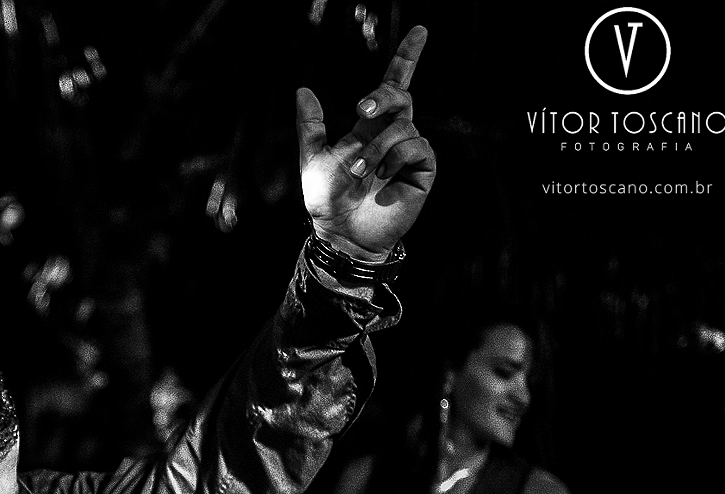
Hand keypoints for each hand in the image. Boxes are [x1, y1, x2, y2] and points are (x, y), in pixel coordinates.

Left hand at [296, 25, 435, 260]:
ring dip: (377, 148)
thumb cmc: (327, 200)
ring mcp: (408, 154)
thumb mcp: (312, 157)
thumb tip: (302, 89)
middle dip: (384, 96)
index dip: (407, 58)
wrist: (341, 233)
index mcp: (370, 128)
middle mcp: (392, 136)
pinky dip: (396, 160)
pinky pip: (417, 148)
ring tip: (360, 172)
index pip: (393, 86)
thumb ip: (310, 125)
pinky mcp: (422, 172)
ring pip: (403, 127)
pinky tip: (385, 180)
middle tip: (361, 110)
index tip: (419, 30)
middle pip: (402, 96)